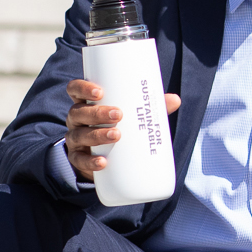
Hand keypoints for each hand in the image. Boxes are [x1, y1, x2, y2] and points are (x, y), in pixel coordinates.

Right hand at [64, 79, 179, 180]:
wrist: (106, 159)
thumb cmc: (119, 126)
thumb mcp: (131, 115)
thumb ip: (151, 107)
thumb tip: (176, 99)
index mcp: (86, 103)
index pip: (75, 90)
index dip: (83, 88)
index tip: (100, 91)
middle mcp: (77, 119)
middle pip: (78, 112)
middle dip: (97, 113)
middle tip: (118, 114)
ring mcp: (75, 139)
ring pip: (79, 135)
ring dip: (97, 135)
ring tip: (116, 135)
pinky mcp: (78, 159)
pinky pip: (79, 160)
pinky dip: (90, 162)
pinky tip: (103, 162)